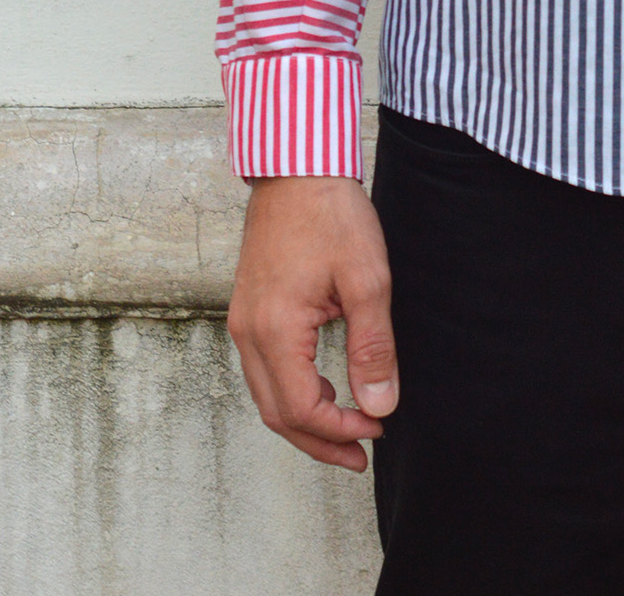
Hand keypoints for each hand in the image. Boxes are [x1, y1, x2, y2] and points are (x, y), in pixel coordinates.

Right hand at [227, 174, 397, 471]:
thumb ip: (373, 346)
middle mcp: (248, 333)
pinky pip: (265, 370)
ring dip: (306, 419)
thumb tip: (380, 404)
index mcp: (274, 330)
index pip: (302, 409)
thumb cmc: (331, 214)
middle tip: (362, 454)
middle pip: (277, 413)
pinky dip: (294, 391)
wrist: (297, 168)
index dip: (341, 429)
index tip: (379, 426)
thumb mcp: (367, 279)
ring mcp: (243, 321)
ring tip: (350, 427)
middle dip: (321, 440)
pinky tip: (327, 387)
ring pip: (267, 395)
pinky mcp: (249, 310)